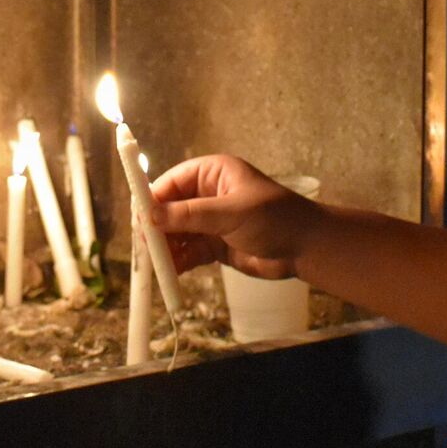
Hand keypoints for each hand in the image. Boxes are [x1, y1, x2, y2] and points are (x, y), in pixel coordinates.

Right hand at [147, 155, 320, 278]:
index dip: (152, 200)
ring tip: (157, 266)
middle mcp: (207, 195)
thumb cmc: (275, 217)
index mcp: (212, 174)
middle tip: (145, 250)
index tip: (139, 221)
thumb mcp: (232, 212)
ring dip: (166, 249)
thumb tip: (151, 215)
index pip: (172, 183)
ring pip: (177, 234)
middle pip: (169, 210)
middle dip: (157, 230)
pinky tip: (171, 273)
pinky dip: (179, 262)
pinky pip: (189, 252)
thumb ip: (191, 215)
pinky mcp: (215, 245)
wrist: (306, 247)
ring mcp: (210, 222)